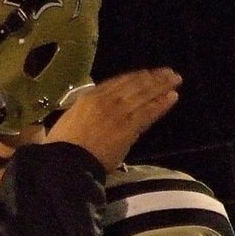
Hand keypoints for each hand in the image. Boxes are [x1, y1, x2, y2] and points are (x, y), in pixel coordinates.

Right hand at [45, 68, 181, 172]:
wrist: (66, 162)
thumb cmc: (59, 148)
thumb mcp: (62, 124)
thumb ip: (73, 117)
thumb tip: (70, 120)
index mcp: (88, 98)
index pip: (116, 83)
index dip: (133, 78)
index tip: (144, 74)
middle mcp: (106, 100)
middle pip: (134, 84)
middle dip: (152, 78)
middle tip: (167, 73)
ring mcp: (118, 113)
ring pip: (145, 95)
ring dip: (162, 86)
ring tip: (175, 80)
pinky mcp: (128, 128)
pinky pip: (149, 112)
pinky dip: (161, 104)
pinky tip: (172, 97)